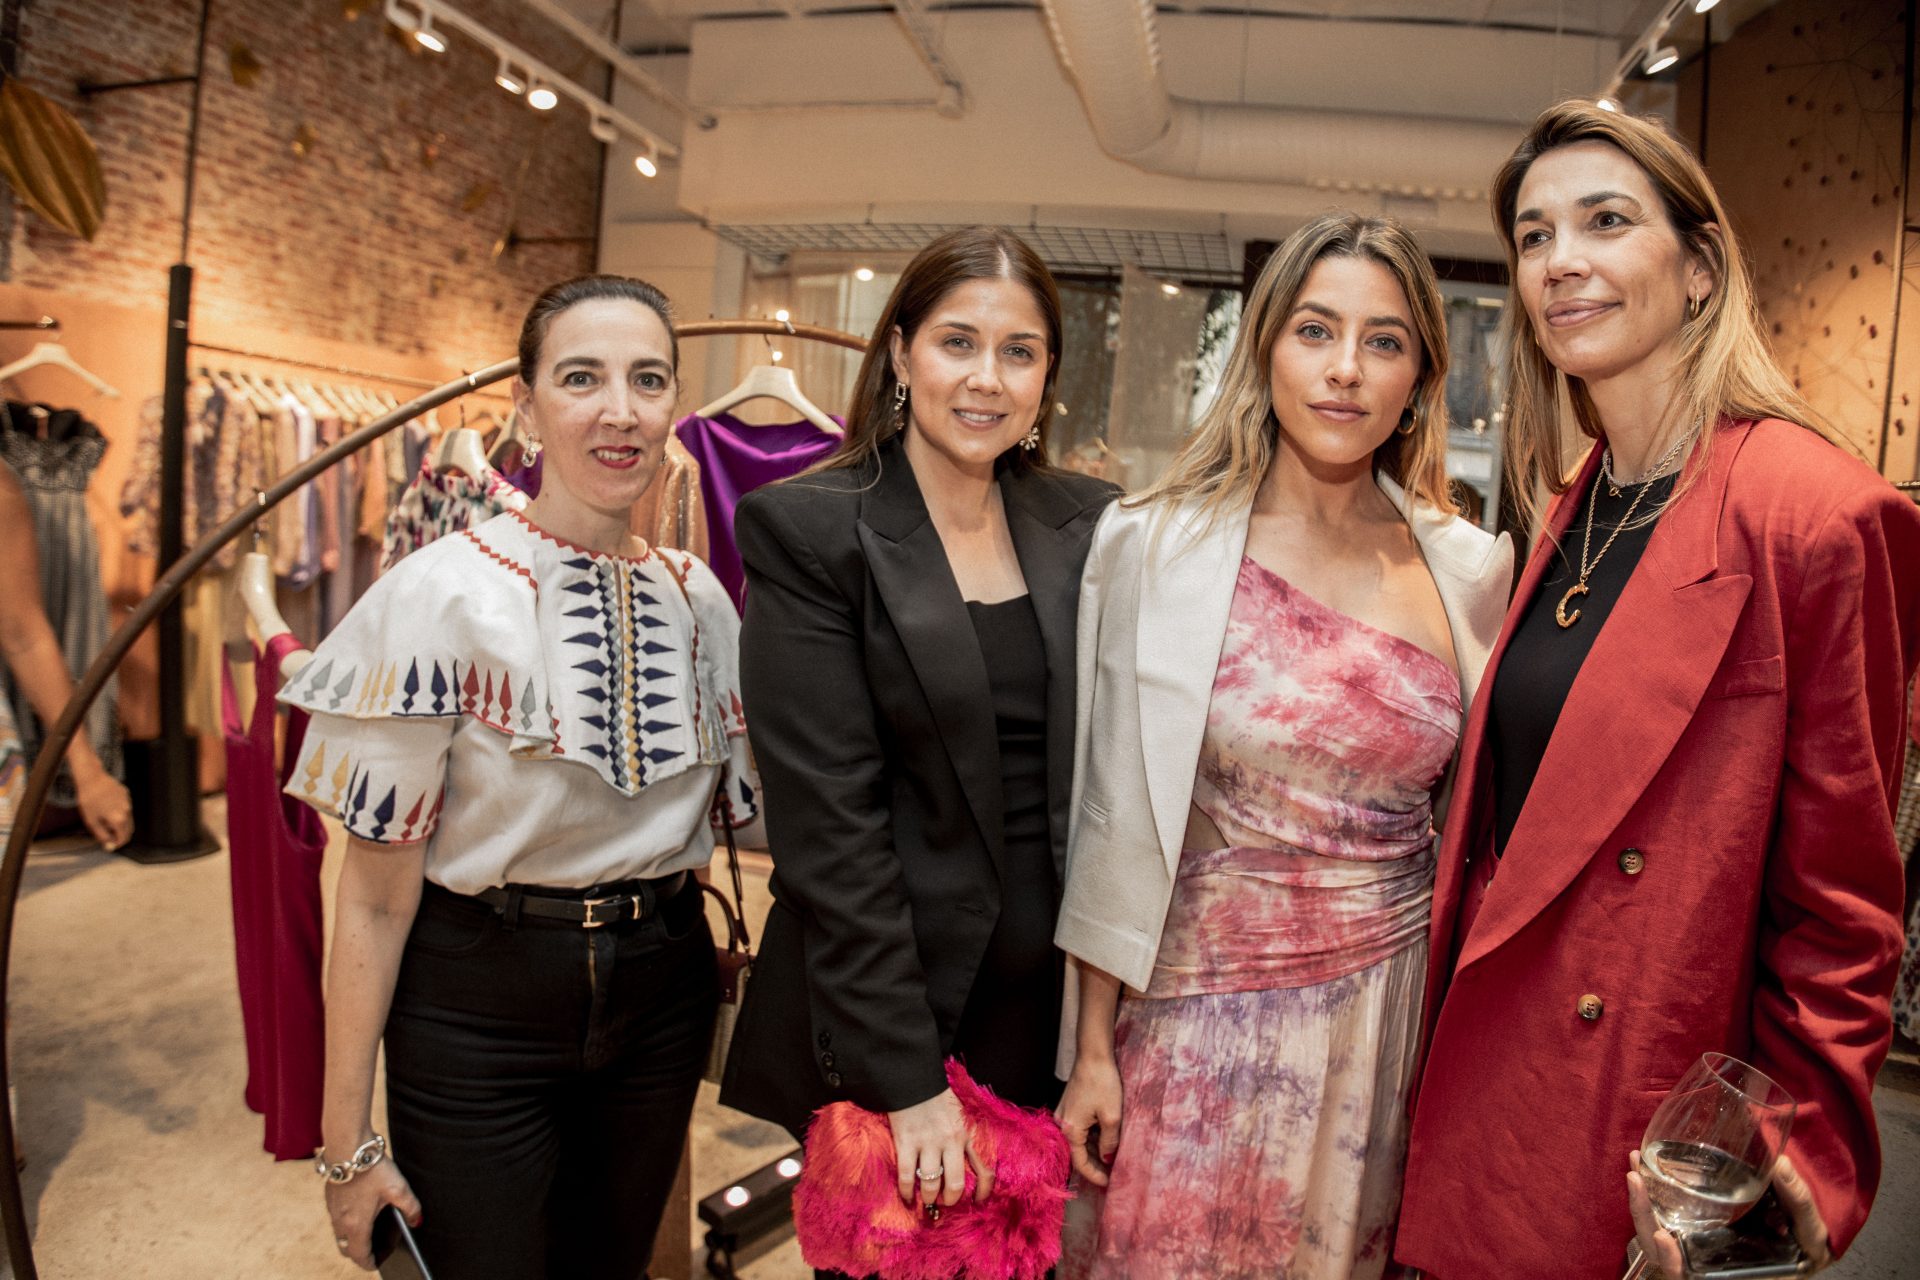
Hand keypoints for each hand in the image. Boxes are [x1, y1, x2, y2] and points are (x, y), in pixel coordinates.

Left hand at [70, 766, 131, 851]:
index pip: (124, 838)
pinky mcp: (126, 795)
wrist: (92, 779)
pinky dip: (119, 812)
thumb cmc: (89, 799)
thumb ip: (102, 836)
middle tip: (108, 836)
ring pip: (128, 819)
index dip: (117, 844)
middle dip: (120, 835)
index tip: (110, 845)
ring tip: (105, 819)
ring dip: (120, 824)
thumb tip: (109, 845)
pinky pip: (125, 808)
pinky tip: (107, 807)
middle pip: (129, 830)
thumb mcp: (91, 822)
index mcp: (119, 820)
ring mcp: (128, 802)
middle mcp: (127, 812)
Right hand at [324, 1159, 421, 1271]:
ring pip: (339, 1234)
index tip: (377, 1264)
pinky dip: (346, 1222)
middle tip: (373, 1250)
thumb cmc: (372, 1169)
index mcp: (356, 1225)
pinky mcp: (330, 1198)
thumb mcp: (398, 1188)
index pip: (359, 1255)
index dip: (369, 1263)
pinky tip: (360, 1210)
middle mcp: (340, 1222)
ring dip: (351, 1237)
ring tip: (368, 1231)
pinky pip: (336, 1219)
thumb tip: (417, 1222)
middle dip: (359, 1253)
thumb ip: (411, 1207)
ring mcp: (332, 1210)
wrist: (348, 1148)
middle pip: (346, 1249)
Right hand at [888, 1087, 991, 1208]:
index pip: (984, 1170)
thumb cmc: (937, 1098)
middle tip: (944, 1202)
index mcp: (967, 1134)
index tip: (978, 1202)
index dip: (984, 1192)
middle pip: (955, 1184)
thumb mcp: (961, 1115)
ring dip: (928, 1197)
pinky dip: (906, 1192)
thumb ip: (966, 1136)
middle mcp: (950, 1141)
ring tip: (926, 1199)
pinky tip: (907, 1197)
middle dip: (950, 1200)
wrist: (913, 1079)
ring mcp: (927, 1142)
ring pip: (931, 1184)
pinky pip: (906, 1176)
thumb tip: (968, 1163)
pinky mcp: (906, 1142)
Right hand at [1055, 1054, 1121, 1185]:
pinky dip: (1091, 1138)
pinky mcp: (1069, 1106)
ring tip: (1112, 1160)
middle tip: (1113, 1174)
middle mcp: (1062, 1124)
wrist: (1093, 1055)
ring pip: (1079, 1142)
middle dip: (1094, 1165)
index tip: (1110, 1183)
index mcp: (1070, 1130)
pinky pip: (1079, 1130)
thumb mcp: (1111, 1116)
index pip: (1080, 1163)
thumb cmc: (1102, 1083)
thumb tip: (1109, 1159)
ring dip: (1093, 1152)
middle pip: (1077, 1154)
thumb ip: (1109, 1142)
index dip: (1095, 1175)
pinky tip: (1105, 1140)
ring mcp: (1064, 1114)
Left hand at [1627, 1150, 1832, 1277]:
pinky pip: (1660, 1214)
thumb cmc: (1805, 1249)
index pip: (1686, 1273)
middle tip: (1636, 1178)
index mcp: (1726, 1270)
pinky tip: (1643, 1164)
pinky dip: (1648, 1192)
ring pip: (1653, 1230)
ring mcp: (1694, 1243)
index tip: (1662, 1237)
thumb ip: (1798, 1203)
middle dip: (1642, 1215)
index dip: (1670, 1260)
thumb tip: (1781, 1164)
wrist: (1805, 1246)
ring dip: (1639, 1200)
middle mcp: (1704, 1260)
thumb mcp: (1810, 1235)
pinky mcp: (1690, 1223)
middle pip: (1659, 1250)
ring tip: (1635, 1161)